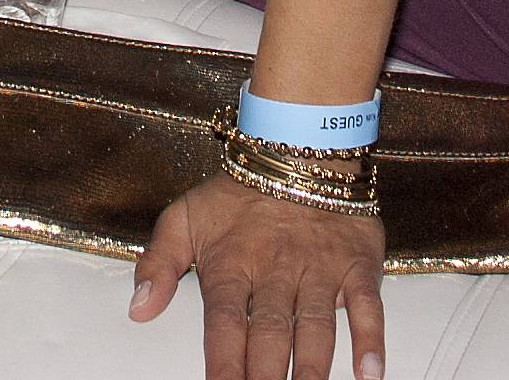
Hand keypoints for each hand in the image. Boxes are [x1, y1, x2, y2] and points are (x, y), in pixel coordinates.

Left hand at [133, 170, 386, 379]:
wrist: (298, 150)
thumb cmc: (239, 194)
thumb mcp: (184, 219)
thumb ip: (156, 264)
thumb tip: (137, 309)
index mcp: (232, 264)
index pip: (224, 324)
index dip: (223, 362)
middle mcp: (276, 270)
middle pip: (269, 333)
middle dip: (265, 375)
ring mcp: (319, 269)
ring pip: (315, 326)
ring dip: (311, 367)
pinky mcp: (356, 264)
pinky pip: (367, 305)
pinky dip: (371, 339)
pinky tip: (369, 372)